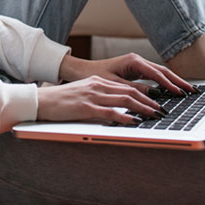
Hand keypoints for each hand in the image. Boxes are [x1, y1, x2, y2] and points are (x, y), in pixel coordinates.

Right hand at [35, 52, 194, 124]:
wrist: (40, 101)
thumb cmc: (61, 102)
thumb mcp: (83, 96)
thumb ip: (101, 100)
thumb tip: (120, 110)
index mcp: (98, 82)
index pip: (127, 87)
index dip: (146, 94)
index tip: (159, 102)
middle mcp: (97, 86)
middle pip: (130, 91)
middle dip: (150, 101)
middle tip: (164, 110)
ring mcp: (92, 96)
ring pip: (124, 100)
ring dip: (143, 108)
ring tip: (156, 115)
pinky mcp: (85, 107)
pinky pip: (109, 112)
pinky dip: (125, 117)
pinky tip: (134, 122)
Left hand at [59, 52, 194, 94]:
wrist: (83, 70)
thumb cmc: (95, 76)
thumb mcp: (115, 85)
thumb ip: (134, 90)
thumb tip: (154, 96)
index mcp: (133, 61)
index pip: (157, 74)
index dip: (170, 85)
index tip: (181, 93)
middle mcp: (137, 60)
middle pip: (163, 71)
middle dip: (178, 81)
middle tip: (193, 91)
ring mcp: (137, 64)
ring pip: (160, 73)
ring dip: (174, 82)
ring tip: (188, 91)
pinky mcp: (136, 70)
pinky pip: (154, 76)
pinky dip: (165, 83)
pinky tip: (173, 90)